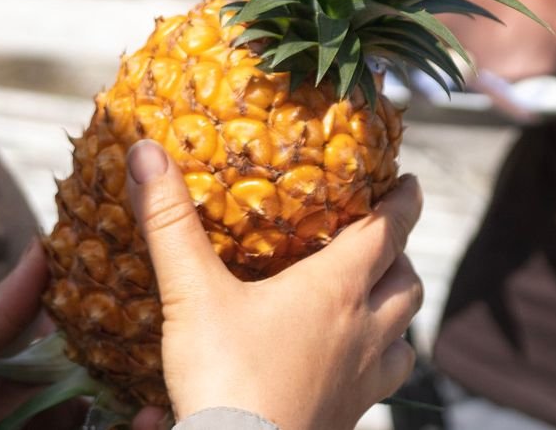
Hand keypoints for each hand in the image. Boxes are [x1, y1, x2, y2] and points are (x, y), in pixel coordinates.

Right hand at [125, 140, 423, 429]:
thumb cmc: (225, 379)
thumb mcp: (191, 295)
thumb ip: (169, 222)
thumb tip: (145, 151)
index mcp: (336, 290)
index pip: (387, 232)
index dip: (403, 203)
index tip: (409, 183)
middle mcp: (363, 332)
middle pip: (407, 284)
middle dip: (401, 256)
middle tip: (384, 239)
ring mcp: (362, 380)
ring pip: (406, 337)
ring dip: (398, 313)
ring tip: (377, 301)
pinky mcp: (349, 417)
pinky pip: (384, 383)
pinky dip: (379, 363)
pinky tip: (349, 366)